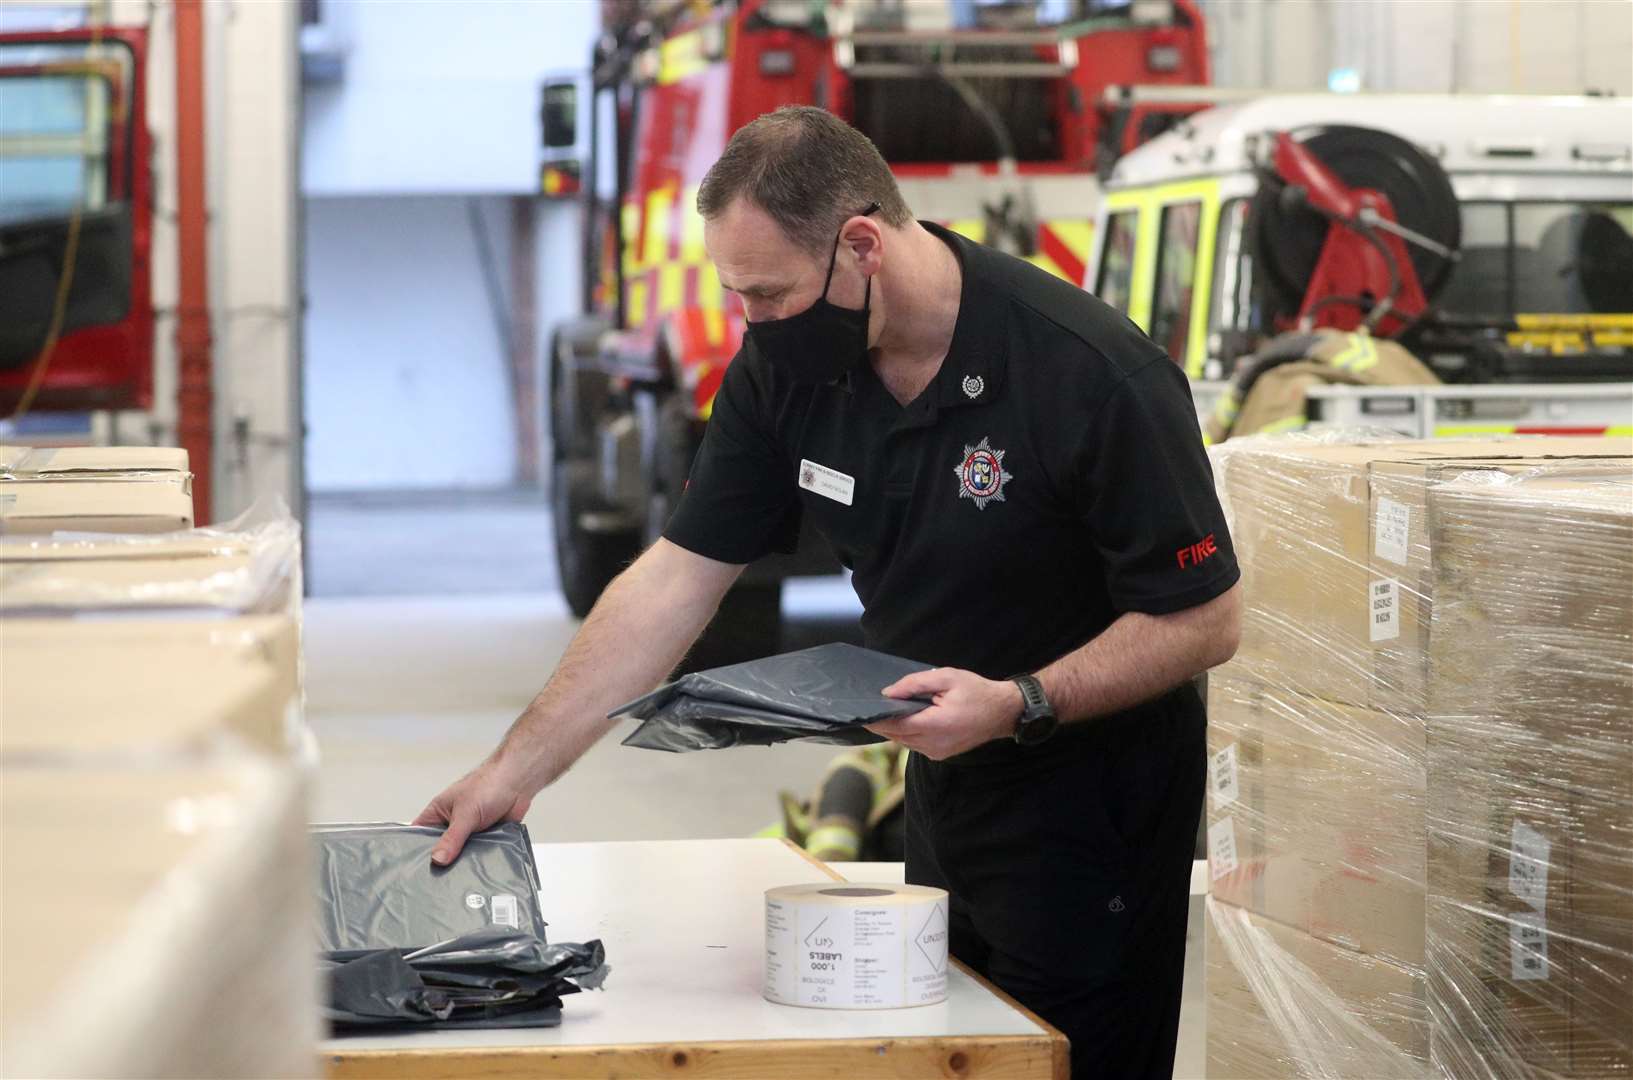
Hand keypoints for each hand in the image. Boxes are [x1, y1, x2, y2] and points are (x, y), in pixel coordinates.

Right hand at [412, 760, 535, 865]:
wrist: (518, 781)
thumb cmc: (489, 784)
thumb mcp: (465, 813)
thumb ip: (452, 838)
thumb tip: (438, 859)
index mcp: (437, 813)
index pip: (418, 836)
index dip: (415, 852)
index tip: (415, 870)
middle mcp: (450, 824)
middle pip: (439, 850)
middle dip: (443, 861)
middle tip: (442, 877)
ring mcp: (468, 833)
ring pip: (459, 855)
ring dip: (463, 861)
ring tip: (463, 872)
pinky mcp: (484, 839)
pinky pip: (478, 855)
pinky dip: (479, 860)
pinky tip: (481, 866)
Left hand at [866, 668, 1022, 760]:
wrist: (1002, 712)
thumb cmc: (976, 692)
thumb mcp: (947, 678)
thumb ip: (915, 684)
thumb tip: (888, 693)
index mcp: (935, 725)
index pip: (895, 726)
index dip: (876, 719)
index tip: (861, 710)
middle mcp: (933, 744)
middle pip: (896, 736)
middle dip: (882, 723)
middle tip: (870, 708)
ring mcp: (937, 752)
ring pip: (904, 742)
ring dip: (894, 729)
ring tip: (886, 711)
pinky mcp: (940, 754)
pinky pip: (915, 745)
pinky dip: (907, 734)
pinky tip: (906, 719)